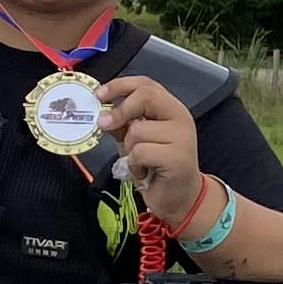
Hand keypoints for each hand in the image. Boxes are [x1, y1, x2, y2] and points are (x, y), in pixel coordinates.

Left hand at [98, 75, 201, 222]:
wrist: (180, 199)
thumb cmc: (156, 169)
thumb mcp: (134, 141)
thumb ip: (122, 124)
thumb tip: (101, 112)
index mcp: (170, 109)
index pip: (146, 84)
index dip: (120, 85)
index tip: (99, 95)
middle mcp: (180, 117)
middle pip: (145, 96)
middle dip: (120, 111)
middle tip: (104, 124)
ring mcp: (182, 136)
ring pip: (137, 130)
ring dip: (128, 149)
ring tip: (139, 162)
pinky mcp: (178, 157)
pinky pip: (140, 152)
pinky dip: (134, 165)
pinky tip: (144, 172)